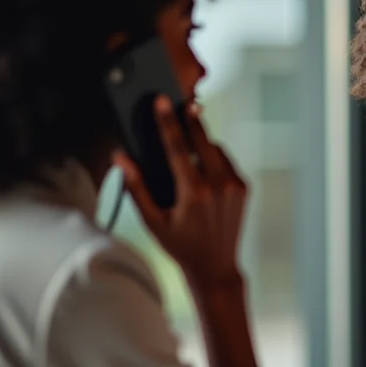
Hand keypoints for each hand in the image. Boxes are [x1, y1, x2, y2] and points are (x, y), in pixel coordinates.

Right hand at [113, 96, 246, 291]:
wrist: (215, 266)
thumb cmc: (180, 245)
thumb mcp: (152, 221)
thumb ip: (136, 187)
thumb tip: (121, 158)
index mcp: (194, 192)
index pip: (177, 147)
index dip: (167, 121)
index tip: (162, 101)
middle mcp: (218, 185)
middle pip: (202, 139)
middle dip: (190, 120)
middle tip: (181, 103)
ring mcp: (235, 186)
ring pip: (216, 149)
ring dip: (202, 142)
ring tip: (186, 144)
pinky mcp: (244, 187)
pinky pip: (226, 161)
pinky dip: (214, 158)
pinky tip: (201, 165)